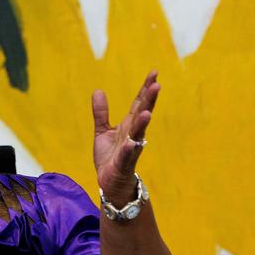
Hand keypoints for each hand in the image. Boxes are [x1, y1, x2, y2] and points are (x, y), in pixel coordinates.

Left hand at [91, 71, 159, 203]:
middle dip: (149, 100)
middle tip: (157, 84)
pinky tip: (132, 143)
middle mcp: (133, 134)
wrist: (110, 182)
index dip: (145, 88)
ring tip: (147, 112)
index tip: (154, 72)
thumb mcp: (102, 131)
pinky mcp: (124, 163)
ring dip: (143, 123)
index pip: (139, 103)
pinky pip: (127, 155)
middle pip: (142, 114)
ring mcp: (130, 148)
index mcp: (128, 125)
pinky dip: (129, 149)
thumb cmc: (110, 156)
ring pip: (138, 134)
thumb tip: (98, 90)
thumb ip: (101, 112)